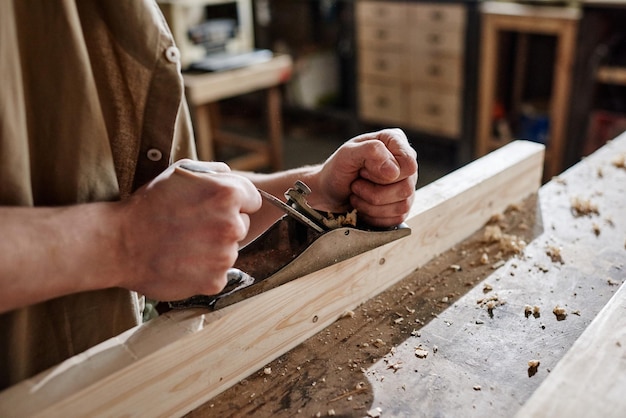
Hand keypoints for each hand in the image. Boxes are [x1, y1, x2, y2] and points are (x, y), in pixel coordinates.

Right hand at [117, 159, 261, 300]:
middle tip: (193, 226)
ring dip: (213, 248)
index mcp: (228, 194)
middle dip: (223, 225)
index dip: (234, 203)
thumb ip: (217, 172)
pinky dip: (204, 270)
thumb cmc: (149, 204)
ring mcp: (225, 256)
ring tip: (183, 244)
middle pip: (242, 225)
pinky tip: (183, 261)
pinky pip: (219, 272)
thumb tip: (235, 179)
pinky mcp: (215, 281)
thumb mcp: (182, 171)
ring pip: (230, 250)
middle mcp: (232, 225)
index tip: (213, 207)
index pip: (253, 200)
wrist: (119, 243)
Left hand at [312, 128, 416, 226]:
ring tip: (357, 194)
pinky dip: (374, 215)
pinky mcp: (401, 206)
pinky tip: (364, 205)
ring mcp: (405, 185)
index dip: (386, 173)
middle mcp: (404, 163)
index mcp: (395, 142)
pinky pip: (397, 218)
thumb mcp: (347, 154)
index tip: (364, 171)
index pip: (409, 164)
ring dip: (371, 205)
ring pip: (402, 205)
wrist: (328, 191)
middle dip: (374, 191)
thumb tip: (393, 170)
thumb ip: (371, 152)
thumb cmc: (337, 170)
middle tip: (357, 183)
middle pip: (406, 188)